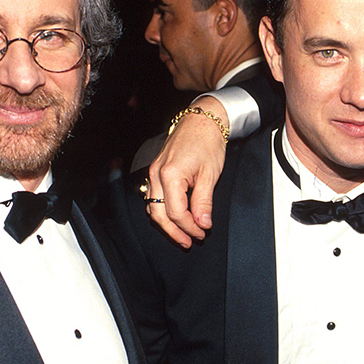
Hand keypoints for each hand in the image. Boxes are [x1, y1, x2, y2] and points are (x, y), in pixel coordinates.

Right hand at [145, 97, 229, 247]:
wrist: (201, 121)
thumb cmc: (207, 143)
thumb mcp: (210, 175)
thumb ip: (204, 202)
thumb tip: (202, 224)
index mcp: (170, 175)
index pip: (176, 213)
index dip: (189, 227)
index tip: (202, 234)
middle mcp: (156, 175)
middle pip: (159, 215)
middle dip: (175, 232)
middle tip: (189, 242)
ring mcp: (153, 172)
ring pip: (153, 208)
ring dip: (166, 224)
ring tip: (182, 235)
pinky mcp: (155, 171)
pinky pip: (153, 197)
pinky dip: (162, 211)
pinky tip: (173, 218)